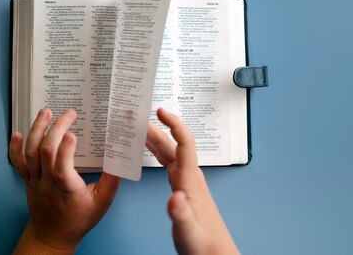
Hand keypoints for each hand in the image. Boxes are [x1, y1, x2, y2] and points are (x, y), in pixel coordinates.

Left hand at [9, 108, 119, 254]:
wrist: (54, 235)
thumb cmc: (78, 219)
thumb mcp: (102, 202)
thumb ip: (112, 180)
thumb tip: (121, 157)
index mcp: (67, 189)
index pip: (62, 167)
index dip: (65, 150)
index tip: (73, 133)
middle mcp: (48, 182)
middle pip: (46, 152)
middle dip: (56, 129)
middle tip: (69, 113)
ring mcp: (36, 180)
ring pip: (31, 153)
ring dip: (37, 130)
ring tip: (46, 113)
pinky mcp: (28, 179)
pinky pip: (17, 163)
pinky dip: (14, 148)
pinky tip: (16, 134)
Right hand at [146, 108, 239, 254]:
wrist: (213, 253)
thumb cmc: (202, 244)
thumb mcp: (188, 231)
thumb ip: (181, 214)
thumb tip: (175, 197)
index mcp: (190, 181)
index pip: (184, 144)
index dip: (174, 125)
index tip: (161, 112)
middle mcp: (189, 177)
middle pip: (173, 144)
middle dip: (157, 127)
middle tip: (139, 115)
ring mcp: (186, 181)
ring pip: (169, 152)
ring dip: (155, 138)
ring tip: (139, 128)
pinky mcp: (183, 188)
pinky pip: (168, 162)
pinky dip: (156, 152)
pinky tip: (149, 152)